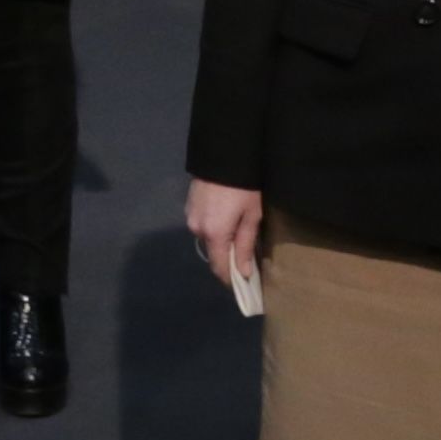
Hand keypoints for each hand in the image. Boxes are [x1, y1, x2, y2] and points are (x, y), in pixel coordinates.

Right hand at [185, 181, 262, 296]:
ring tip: (238, 231)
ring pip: (207, 239)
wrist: (224, 155)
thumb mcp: (251, 216)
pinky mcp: (189, 206)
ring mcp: (190, 217)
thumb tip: (244, 274)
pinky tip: (226, 217)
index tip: (244, 284)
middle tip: (246, 254)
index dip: (230, 279)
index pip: (219, 268)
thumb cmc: (244, 188)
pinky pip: (202, 225)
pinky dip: (214, 227)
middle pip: (213, 253)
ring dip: (221, 241)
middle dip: (227, 257)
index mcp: (213, 235)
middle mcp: (197, 229)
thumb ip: (245, 246)